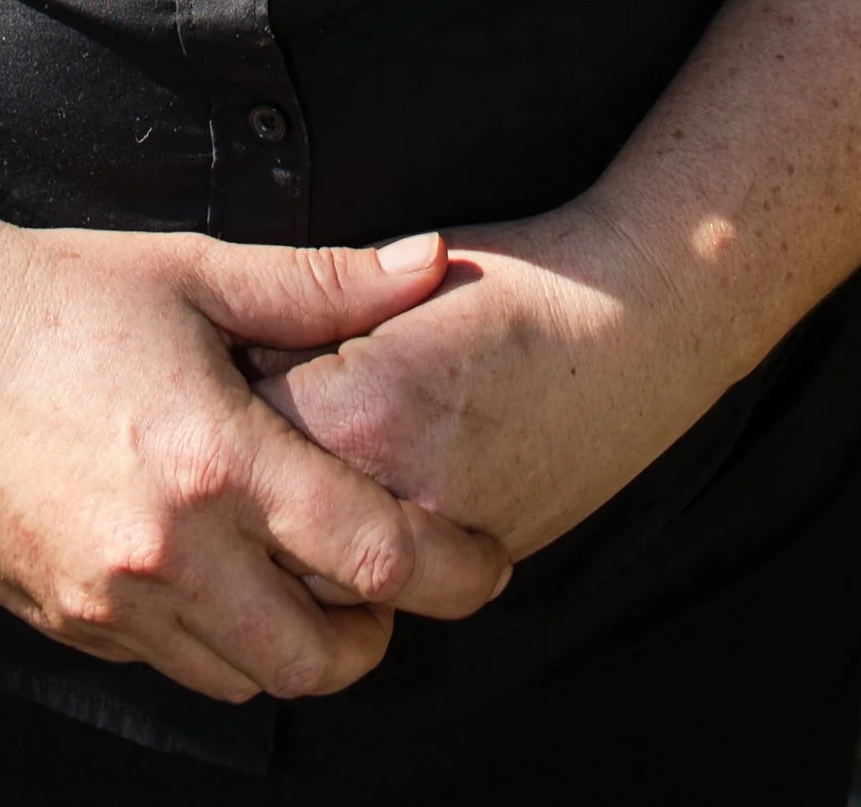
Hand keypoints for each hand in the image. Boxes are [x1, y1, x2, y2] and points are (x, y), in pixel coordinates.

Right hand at [0, 213, 513, 703]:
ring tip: (307, 577)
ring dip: (293, 645)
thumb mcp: (193, 274)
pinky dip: (210, 637)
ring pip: (243, 678)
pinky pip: (165, 663)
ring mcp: (107, 600)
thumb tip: (434, 263)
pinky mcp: (60, 621)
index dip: (454, 574)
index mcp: (216, 460)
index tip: (488, 563)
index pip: (375, 558)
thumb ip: (322, 287)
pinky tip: (213, 568)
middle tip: (397, 588)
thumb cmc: (56, 291)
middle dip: (380, 637)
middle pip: (319, 660)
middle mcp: (167, 552)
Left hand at [250, 214, 698, 565]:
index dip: (220, 395)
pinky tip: (354, 505)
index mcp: (361, 407)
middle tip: (245, 442)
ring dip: (296, 536)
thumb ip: (310, 327)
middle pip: (266, 521)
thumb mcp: (394, 283)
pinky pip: (390, 582)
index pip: (236, 428)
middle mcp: (398, 489)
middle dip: (248, 483)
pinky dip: (360, 554)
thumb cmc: (516, 278)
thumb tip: (232, 357)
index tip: (217, 375)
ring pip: (322, 576)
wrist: (643, 316)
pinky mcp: (486, 561)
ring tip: (287, 482)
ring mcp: (446, 539)